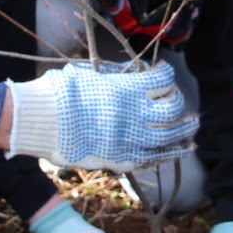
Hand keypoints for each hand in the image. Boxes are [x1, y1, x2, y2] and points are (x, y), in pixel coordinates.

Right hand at [7, 60, 196, 172]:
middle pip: (173, 109)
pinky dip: (170, 153)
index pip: (163, 80)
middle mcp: (135, 114)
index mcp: (128, 89)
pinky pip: (153, 158)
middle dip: (179, 104)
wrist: (41, 121)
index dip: (166, 75)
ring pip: (170, 136)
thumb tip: (131, 73)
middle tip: (178, 101)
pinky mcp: (122, 159)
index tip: (164, 74)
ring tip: (192, 126)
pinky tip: (180, 150)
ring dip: (185, 131)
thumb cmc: (61, 92)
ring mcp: (130, 139)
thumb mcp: (90, 73)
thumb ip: (115, 74)